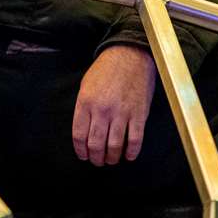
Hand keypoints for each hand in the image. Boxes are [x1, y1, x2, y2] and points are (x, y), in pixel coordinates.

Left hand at [72, 45, 157, 165]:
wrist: (130, 55)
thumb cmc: (106, 70)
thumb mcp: (86, 86)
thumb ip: (83, 108)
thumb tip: (84, 132)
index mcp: (86, 103)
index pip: (79, 136)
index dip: (81, 151)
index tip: (84, 156)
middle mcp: (102, 110)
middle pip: (96, 144)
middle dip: (96, 158)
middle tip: (98, 161)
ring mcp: (122, 113)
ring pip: (114, 146)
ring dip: (112, 158)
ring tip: (111, 160)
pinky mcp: (139, 114)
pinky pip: (135, 140)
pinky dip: (132, 152)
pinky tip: (129, 156)